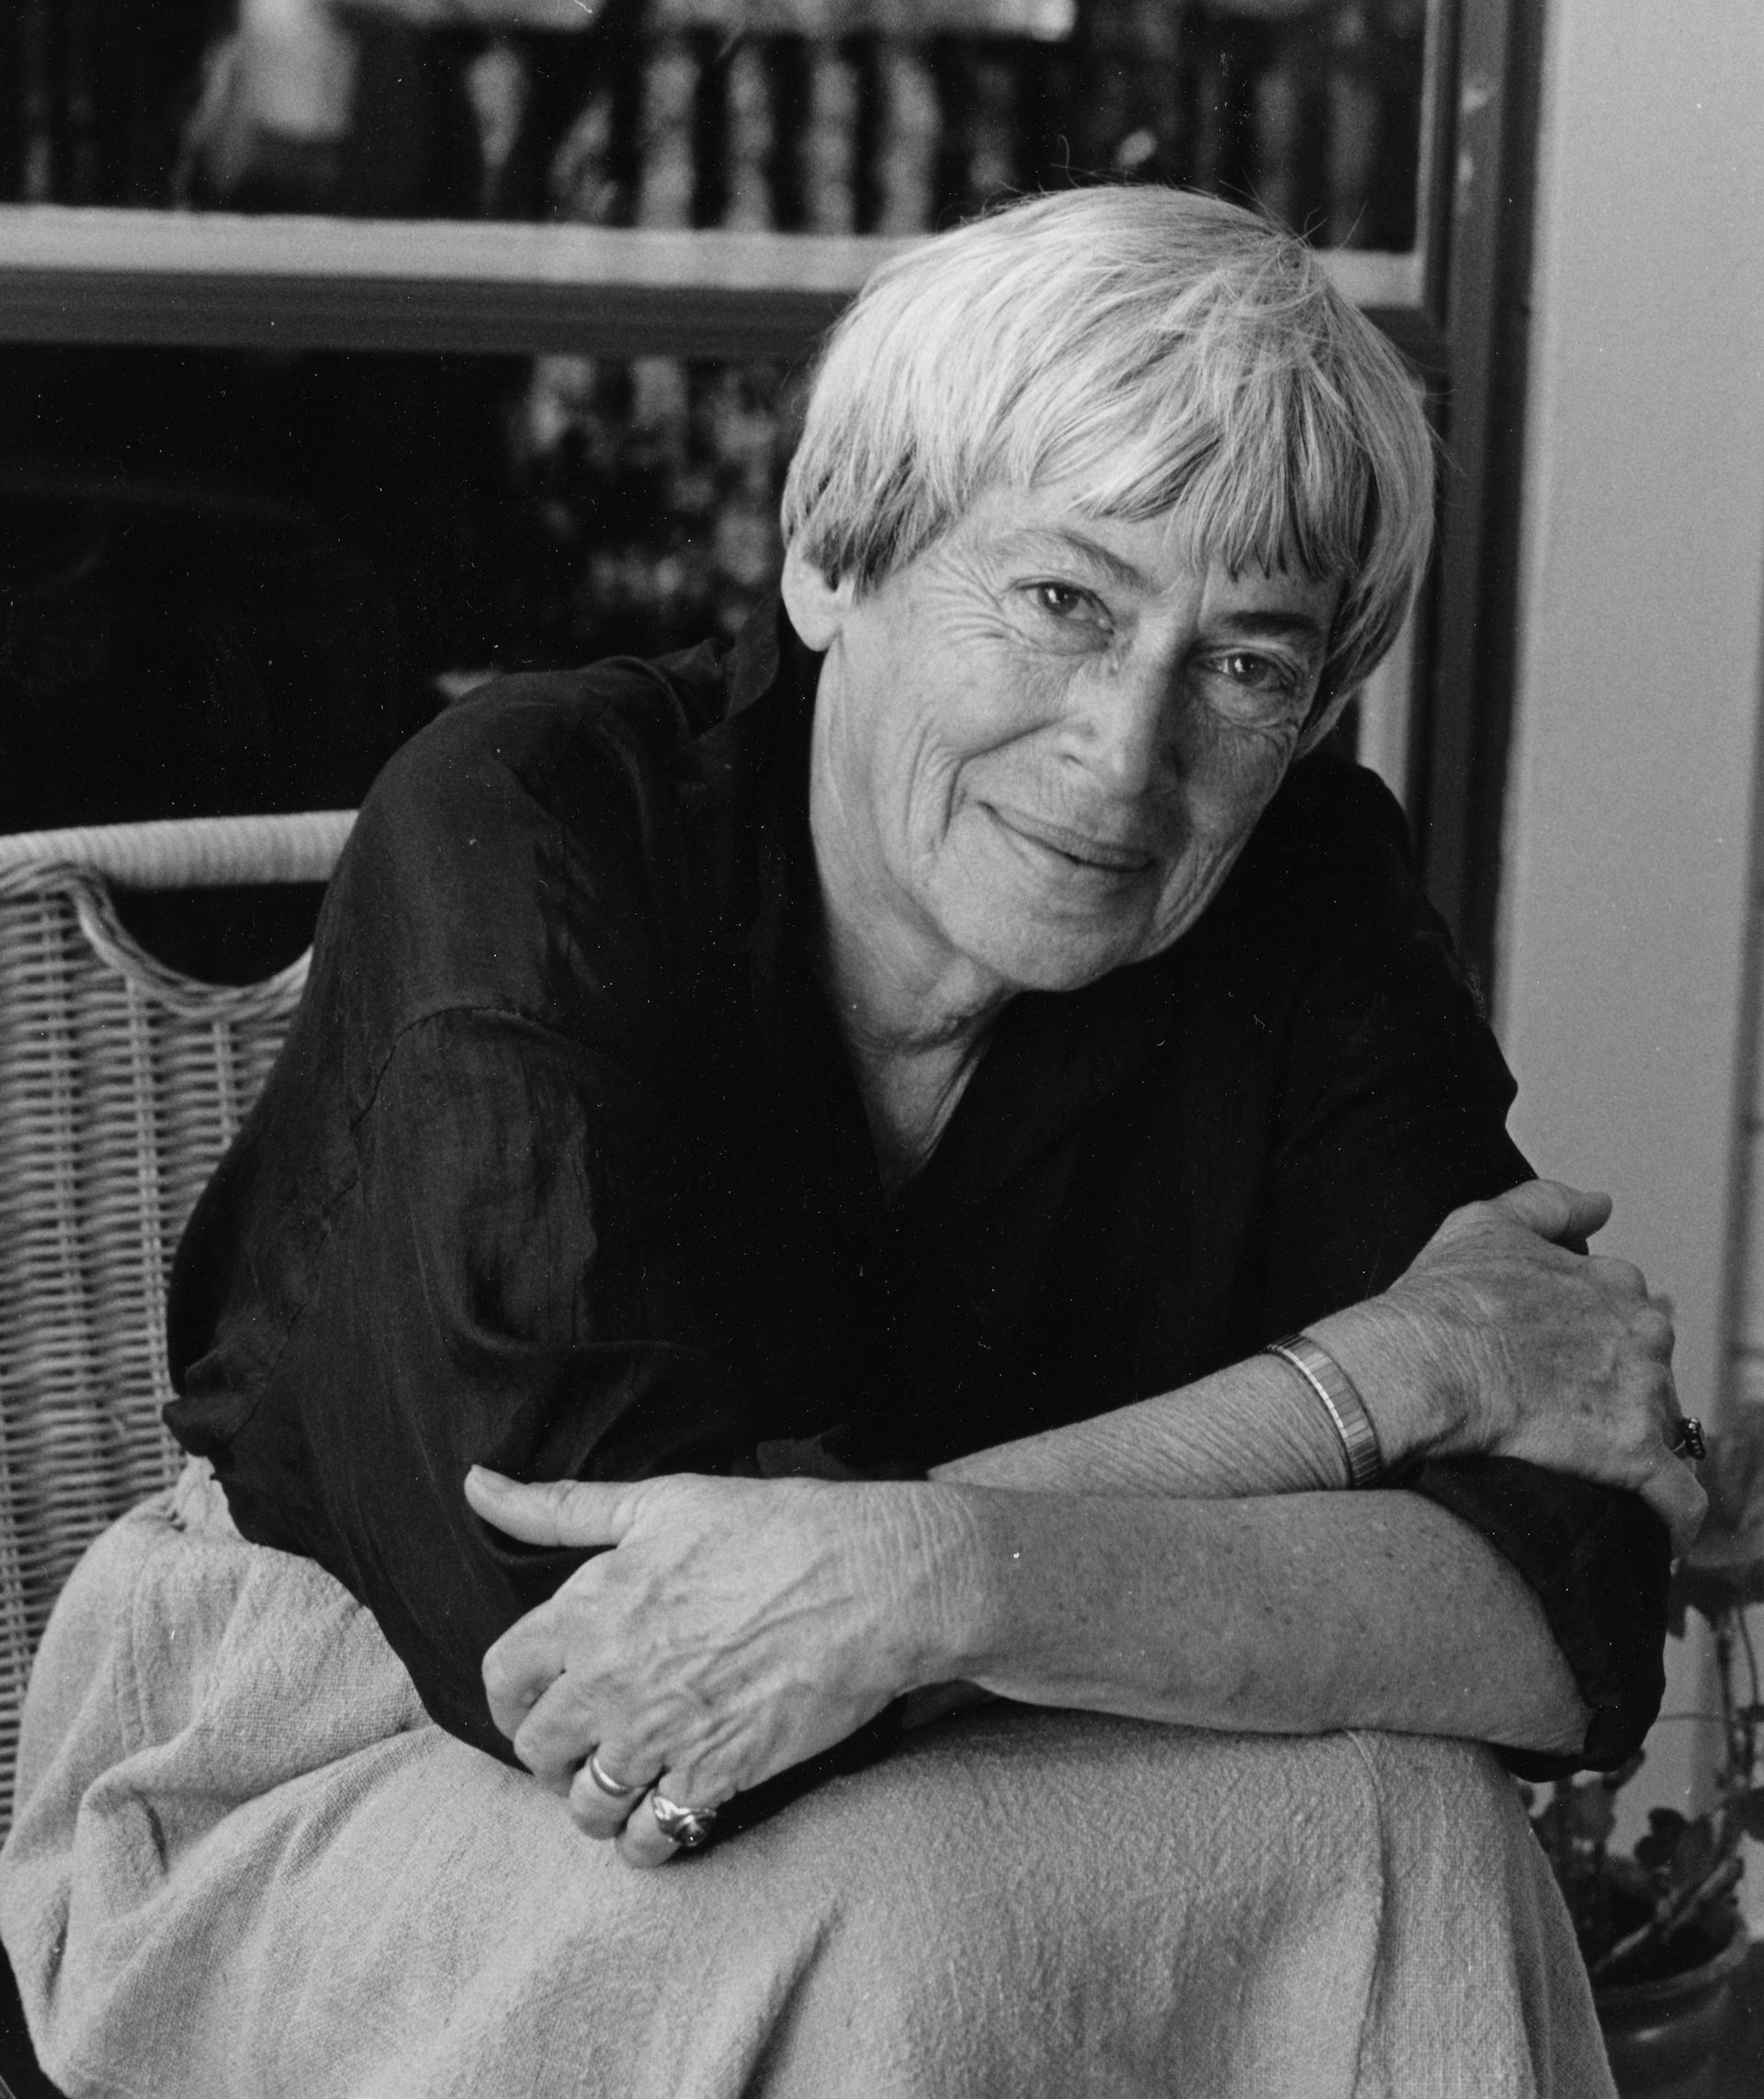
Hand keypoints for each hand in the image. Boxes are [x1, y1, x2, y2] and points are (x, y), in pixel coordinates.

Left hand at [464, 1469, 961, 1865]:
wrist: (869, 1581)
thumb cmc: (769, 1527)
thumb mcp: (658, 1501)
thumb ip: (558, 1506)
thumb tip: (477, 1484)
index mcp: (586, 1611)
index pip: (501, 1679)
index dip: (511, 1696)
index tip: (534, 1699)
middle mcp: (609, 1682)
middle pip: (536, 1750)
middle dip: (551, 1751)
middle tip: (583, 1742)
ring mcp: (660, 1736)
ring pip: (586, 1806)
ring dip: (594, 1802)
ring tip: (620, 1782)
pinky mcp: (714, 1776)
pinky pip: (650, 1838)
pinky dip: (648, 1838)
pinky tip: (665, 1812)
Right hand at [1317, 1180, 1704, 1551]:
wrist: (1416, 1364)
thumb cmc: (1441, 1300)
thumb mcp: (1484, 1224)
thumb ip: (1548, 1205)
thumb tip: (1600, 1202)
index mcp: (1614, 1284)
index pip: (1628, 1314)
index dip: (1591, 1339)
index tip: (1558, 1361)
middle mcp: (1642, 1334)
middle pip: (1651, 1372)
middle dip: (1617, 1392)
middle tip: (1559, 1413)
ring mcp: (1642, 1396)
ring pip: (1664, 1430)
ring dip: (1632, 1447)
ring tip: (1578, 1466)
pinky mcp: (1635, 1458)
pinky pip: (1679, 1502)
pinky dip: (1670, 1517)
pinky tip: (1647, 1524)